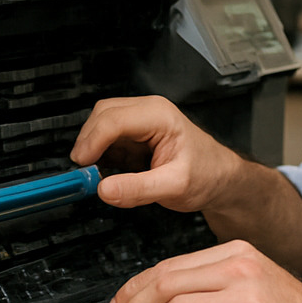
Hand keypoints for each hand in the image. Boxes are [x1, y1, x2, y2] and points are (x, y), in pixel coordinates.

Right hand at [71, 96, 243, 212]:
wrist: (220, 179)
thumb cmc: (207, 175)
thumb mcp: (174, 186)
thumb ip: (138, 189)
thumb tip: (104, 189)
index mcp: (159, 116)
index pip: (114, 119)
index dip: (92, 141)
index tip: (81, 164)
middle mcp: (148, 112)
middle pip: (102, 115)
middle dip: (88, 142)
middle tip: (84, 171)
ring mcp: (140, 122)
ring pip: (101, 125)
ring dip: (93, 148)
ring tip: (97, 174)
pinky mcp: (134, 136)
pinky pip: (107, 140)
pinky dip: (100, 155)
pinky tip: (107, 172)